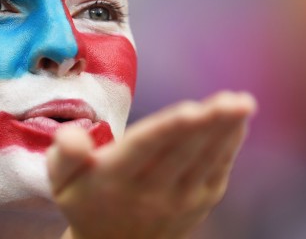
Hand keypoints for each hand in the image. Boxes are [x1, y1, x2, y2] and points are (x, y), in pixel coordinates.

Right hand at [47, 91, 256, 238]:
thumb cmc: (86, 199)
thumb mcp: (62, 180)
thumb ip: (64, 154)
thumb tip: (72, 136)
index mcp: (115, 180)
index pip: (144, 149)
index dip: (168, 128)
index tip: (192, 109)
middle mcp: (150, 193)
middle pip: (183, 153)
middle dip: (209, 125)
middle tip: (234, 100)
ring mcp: (179, 202)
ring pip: (206, 161)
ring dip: (226, 131)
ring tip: (243, 103)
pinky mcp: (199, 204)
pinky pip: (218, 172)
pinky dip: (230, 145)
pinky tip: (238, 121)